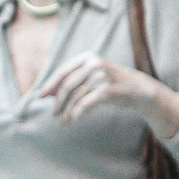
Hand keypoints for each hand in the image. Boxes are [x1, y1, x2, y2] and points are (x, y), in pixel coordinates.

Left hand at [38, 52, 178, 133]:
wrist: (138, 89)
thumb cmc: (110, 84)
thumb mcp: (91, 78)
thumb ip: (72, 81)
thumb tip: (46, 93)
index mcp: (87, 57)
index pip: (63, 72)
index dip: (50, 85)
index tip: (40, 97)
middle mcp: (94, 63)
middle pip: (68, 85)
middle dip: (58, 102)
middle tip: (54, 114)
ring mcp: (102, 75)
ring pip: (76, 96)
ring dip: (67, 111)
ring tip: (63, 121)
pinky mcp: (108, 89)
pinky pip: (87, 103)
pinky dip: (78, 113)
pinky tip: (74, 120)